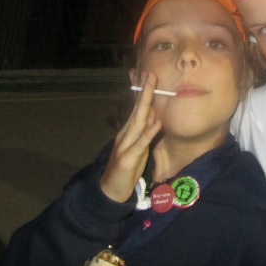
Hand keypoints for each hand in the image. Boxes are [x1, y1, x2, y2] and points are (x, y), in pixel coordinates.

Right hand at [100, 72, 161, 202]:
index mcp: (128, 132)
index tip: (149, 75)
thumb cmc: (127, 169)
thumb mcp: (138, 148)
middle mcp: (125, 135)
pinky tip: (155, 123)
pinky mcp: (128, 159)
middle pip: (137, 110)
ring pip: (137, 122)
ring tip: (152, 88)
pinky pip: (140, 144)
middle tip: (151, 74)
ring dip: (145, 104)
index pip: (136, 108)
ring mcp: (125, 146)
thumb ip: (144, 132)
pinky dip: (148, 133)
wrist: (110, 191)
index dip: (143, 92)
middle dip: (145, 91)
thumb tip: (153, 115)